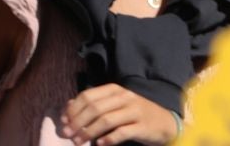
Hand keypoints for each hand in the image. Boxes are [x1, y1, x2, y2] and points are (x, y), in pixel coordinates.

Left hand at [60, 83, 178, 144]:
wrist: (166, 122)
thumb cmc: (134, 114)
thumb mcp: (115, 105)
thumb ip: (94, 104)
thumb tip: (68, 108)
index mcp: (114, 90)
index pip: (88, 96)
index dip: (73, 109)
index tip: (63, 121)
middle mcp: (124, 97)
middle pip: (94, 108)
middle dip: (78, 122)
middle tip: (67, 134)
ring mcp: (135, 111)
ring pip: (106, 120)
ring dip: (89, 132)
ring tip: (78, 141)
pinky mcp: (143, 126)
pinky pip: (122, 132)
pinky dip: (108, 138)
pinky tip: (99, 144)